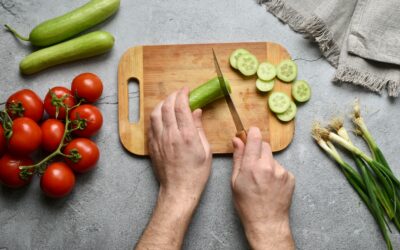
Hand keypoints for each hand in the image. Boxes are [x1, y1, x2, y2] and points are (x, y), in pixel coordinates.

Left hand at [148, 87, 211, 204]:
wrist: (178, 190)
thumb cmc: (196, 173)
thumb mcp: (205, 150)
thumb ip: (199, 128)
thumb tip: (196, 111)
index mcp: (187, 136)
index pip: (181, 107)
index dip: (183, 94)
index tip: (186, 90)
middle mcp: (171, 135)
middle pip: (167, 106)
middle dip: (173, 95)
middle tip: (179, 93)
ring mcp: (159, 140)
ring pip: (156, 113)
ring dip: (162, 103)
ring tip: (169, 101)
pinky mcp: (152, 146)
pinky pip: (151, 125)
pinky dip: (156, 115)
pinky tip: (161, 115)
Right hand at [231, 127, 294, 249]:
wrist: (267, 222)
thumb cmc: (247, 205)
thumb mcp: (235, 181)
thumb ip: (238, 158)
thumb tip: (237, 140)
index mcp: (252, 166)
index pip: (255, 139)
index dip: (253, 133)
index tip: (251, 132)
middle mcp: (268, 166)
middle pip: (265, 146)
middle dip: (258, 150)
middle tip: (253, 164)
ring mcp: (281, 172)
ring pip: (272, 158)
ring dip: (267, 163)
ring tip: (262, 180)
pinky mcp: (290, 177)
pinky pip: (280, 168)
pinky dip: (275, 173)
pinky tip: (271, 185)